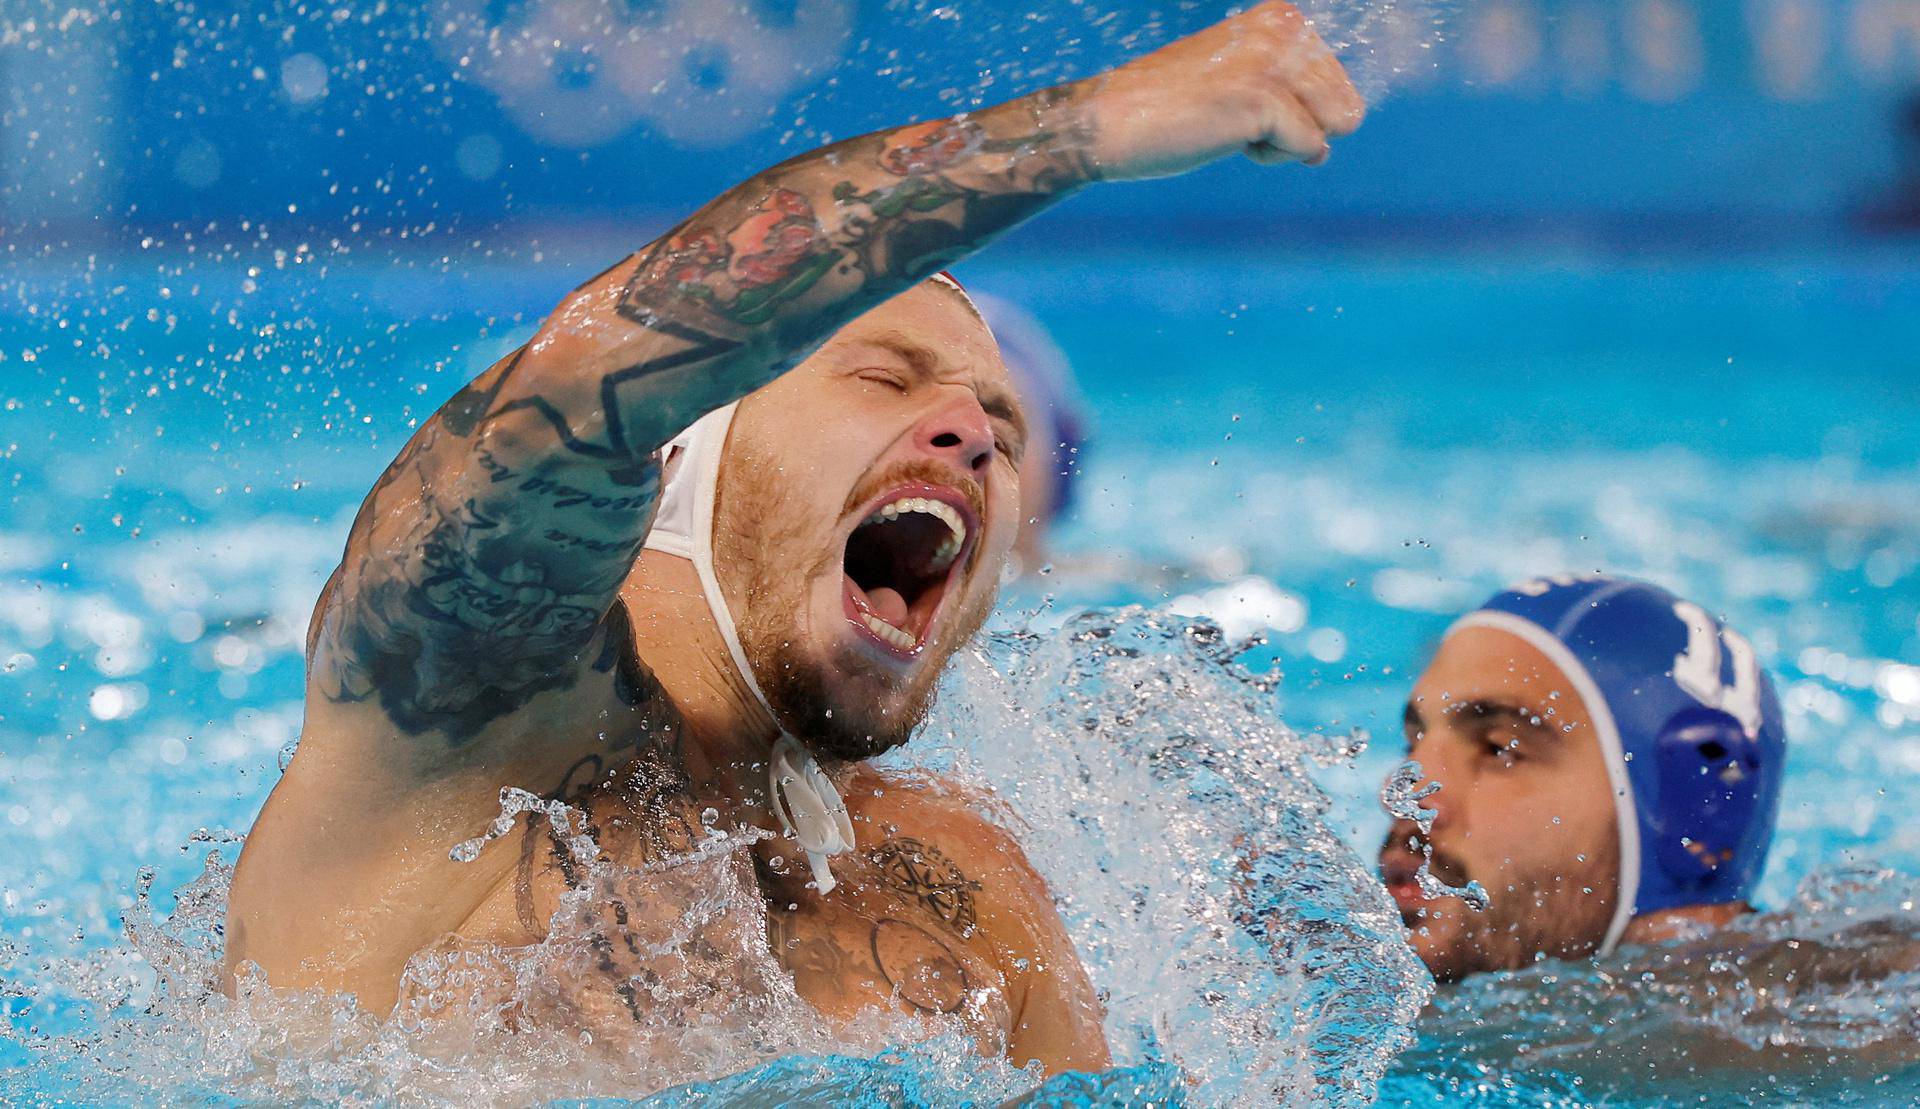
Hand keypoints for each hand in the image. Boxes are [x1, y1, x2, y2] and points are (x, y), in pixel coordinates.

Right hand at [1077, 2, 1364, 180]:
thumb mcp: (1240, 82)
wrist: (1109, 122)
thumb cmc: (1169, 111)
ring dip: (1286, 144)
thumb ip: (1291, 98)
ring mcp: (1275, 61)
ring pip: (1333, 126)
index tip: (1243, 106)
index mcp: (1282, 19)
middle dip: (1298, 129)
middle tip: (1238, 120)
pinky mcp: (1263, 98)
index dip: (1298, 115)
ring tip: (1234, 128)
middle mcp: (1285, 29)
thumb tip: (1327, 147)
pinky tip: (1225, 139)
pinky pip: (1309, 147)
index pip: (1341, 85)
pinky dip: (1270, 157)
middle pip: (1345, 107)